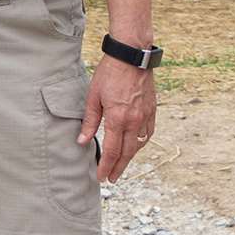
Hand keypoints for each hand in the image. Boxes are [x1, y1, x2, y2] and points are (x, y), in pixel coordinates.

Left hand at [79, 55, 156, 181]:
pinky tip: (136, 145)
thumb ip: (89, 121)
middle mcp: (134, 121)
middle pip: (127, 153)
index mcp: (118, 119)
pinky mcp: (152, 110)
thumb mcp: (93, 96)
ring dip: (130, 157)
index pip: (112, 151)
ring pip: (139, 145)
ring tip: (121, 164)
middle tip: (112, 179)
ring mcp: (145, 116)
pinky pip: (148, 133)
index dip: (106, 166)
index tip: (101, 176)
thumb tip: (82, 141)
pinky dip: (142, 143)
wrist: (132, 56)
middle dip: (118, 168)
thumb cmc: (110, 73)